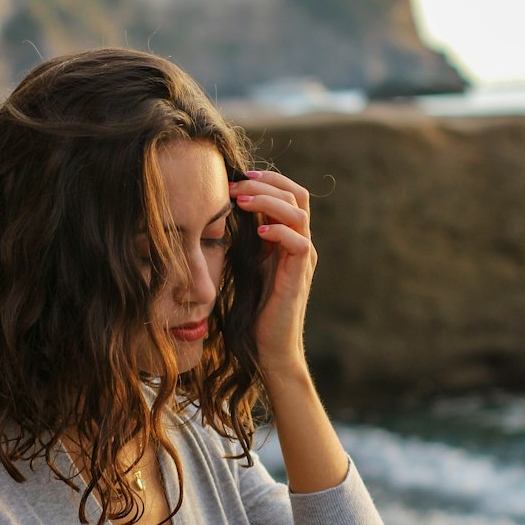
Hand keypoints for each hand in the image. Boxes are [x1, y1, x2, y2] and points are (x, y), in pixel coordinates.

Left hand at [229, 169, 315, 380]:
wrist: (269, 347)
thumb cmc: (254, 309)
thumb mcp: (246, 263)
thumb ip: (245, 237)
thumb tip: (221, 211)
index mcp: (287, 237)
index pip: (288, 193)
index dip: (266, 180)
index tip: (236, 177)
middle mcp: (300, 242)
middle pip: (296, 194)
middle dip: (265, 184)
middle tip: (234, 186)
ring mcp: (303, 258)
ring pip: (299, 212)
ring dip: (268, 201)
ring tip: (241, 201)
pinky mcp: (300, 275)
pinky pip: (299, 243)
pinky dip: (280, 232)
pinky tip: (259, 232)